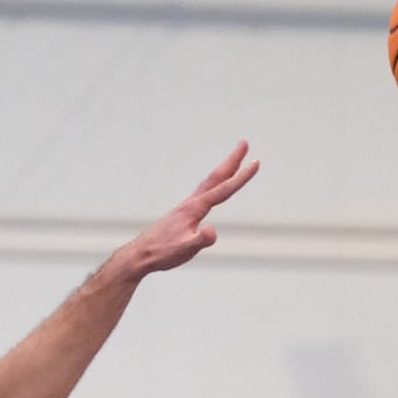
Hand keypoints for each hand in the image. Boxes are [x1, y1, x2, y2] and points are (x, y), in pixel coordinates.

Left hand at [123, 142, 260, 274]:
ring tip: (234, 160)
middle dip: (232, 160)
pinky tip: (214, 187)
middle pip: (216, 177)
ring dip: (223, 169)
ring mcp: (187, 206)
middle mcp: (191, 203)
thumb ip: (200, 241)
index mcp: (195, 209)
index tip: (255, 163)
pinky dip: (213, 183)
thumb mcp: (185, 250)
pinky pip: (203, 192)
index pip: (223, 190)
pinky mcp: (183, 213)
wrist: (141, 254)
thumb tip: (212, 232)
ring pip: (209, 182)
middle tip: (244, 143)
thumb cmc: (163, 252)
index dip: (241, 177)